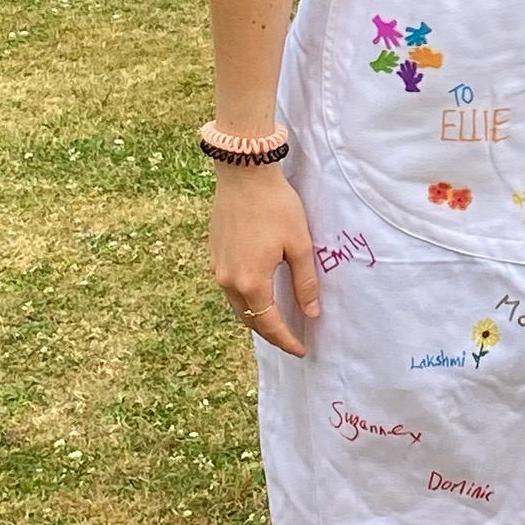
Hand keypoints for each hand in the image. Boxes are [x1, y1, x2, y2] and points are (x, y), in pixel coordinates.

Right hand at [211, 167, 321, 359]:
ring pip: (237, 305)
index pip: (269, 324)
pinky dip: (245, 298)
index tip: (302, 350)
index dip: (286, 340)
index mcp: (251, 282)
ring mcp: (217, 268)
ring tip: (277, 319)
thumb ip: (304, 283)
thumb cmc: (276, 206)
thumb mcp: (300, 244)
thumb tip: (310, 314)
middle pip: (249, 320)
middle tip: (291, 338)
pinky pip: (229, 288)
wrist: (243, 174)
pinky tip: (259, 293)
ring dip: (256, 316)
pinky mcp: (214, 255)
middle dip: (270, 333)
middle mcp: (228, 280)